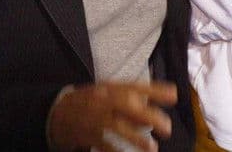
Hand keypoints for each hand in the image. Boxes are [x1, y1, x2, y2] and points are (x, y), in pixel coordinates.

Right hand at [48, 81, 176, 151]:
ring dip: (136, 138)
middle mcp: (103, 100)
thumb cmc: (89, 101)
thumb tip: (161, 97)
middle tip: (167, 128)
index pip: (135, 86)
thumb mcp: (108, 91)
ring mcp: (95, 118)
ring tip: (152, 148)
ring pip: (117, 126)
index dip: (155, 90)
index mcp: (110, 88)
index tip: (174, 95)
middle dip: (149, 116)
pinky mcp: (87, 135)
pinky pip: (104, 145)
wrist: (57, 113)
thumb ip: (131, 94)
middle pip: (127, 104)